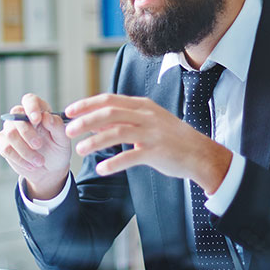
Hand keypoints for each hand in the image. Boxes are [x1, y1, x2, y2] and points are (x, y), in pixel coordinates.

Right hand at [0, 93, 71, 199]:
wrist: (50, 170)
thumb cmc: (57, 150)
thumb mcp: (63, 140)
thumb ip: (57, 127)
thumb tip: (46, 116)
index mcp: (39, 111)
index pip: (29, 100)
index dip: (31, 107)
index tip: (37, 120)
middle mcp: (22, 118)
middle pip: (16, 117)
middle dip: (27, 133)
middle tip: (39, 145)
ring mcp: (10, 130)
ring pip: (10, 134)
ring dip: (25, 150)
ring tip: (39, 161)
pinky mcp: (3, 143)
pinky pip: (6, 148)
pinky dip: (19, 158)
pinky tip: (30, 165)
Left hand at [63, 93, 231, 192]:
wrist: (201, 154)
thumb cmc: (171, 138)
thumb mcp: (148, 122)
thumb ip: (123, 121)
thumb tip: (95, 123)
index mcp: (142, 106)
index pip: (108, 100)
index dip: (86, 105)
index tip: (69, 111)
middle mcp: (146, 116)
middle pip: (109, 113)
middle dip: (85, 121)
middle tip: (68, 131)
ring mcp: (152, 133)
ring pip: (117, 132)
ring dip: (95, 141)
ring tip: (80, 150)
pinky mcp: (157, 152)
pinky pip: (131, 156)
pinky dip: (114, 163)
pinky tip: (101, 169)